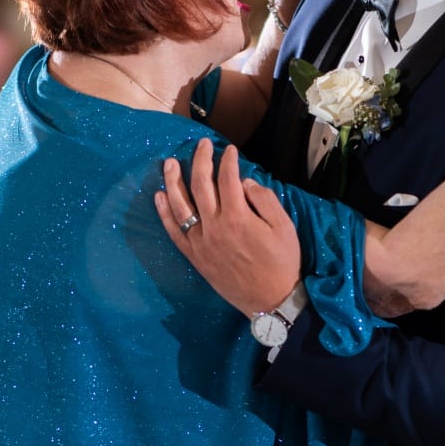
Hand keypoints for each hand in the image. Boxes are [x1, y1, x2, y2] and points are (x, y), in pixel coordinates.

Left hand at [154, 138, 302, 317]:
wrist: (270, 300)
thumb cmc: (282, 263)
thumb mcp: (285, 228)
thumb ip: (265, 200)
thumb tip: (244, 183)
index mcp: (238, 217)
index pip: (228, 179)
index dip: (228, 161)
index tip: (229, 150)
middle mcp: (214, 225)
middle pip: (201, 185)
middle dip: (200, 160)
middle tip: (201, 144)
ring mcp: (200, 240)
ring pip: (181, 204)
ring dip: (173, 180)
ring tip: (169, 163)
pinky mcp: (194, 255)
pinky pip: (173, 230)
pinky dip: (164, 213)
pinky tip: (159, 196)